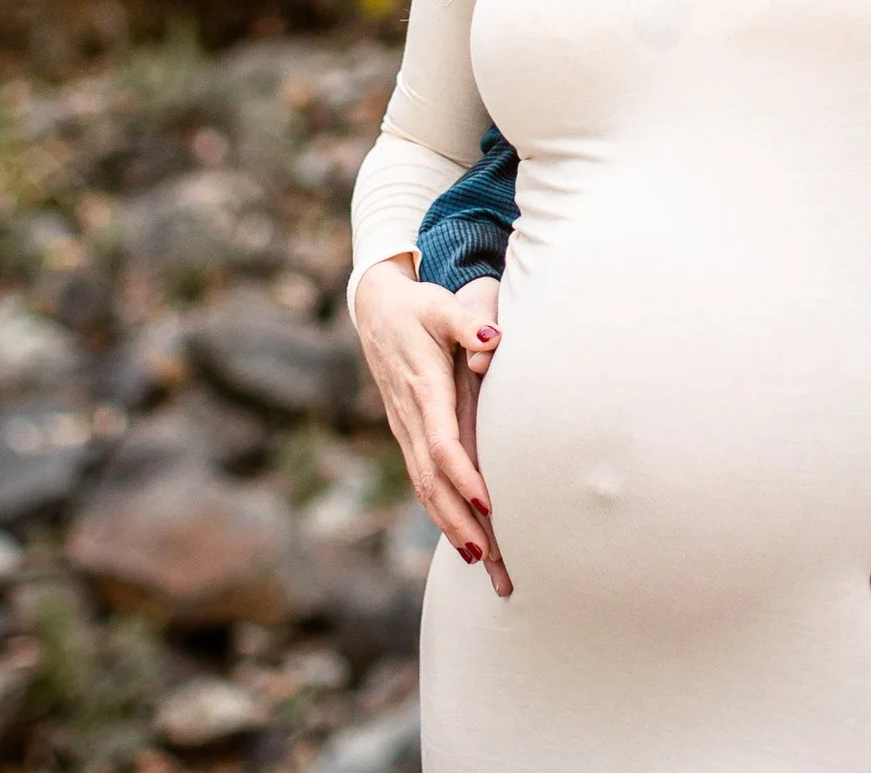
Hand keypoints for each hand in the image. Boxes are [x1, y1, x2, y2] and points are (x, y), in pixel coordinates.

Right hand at [350, 262, 511, 595]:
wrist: (377, 310)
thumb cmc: (418, 308)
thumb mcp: (441, 307)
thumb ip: (467, 322)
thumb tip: (493, 338)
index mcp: (423, 391)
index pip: (442, 443)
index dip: (464, 475)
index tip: (489, 504)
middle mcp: (411, 419)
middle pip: (433, 481)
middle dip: (460, 521)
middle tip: (492, 559)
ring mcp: (406, 430)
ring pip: (426, 488)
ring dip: (452, 526)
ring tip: (484, 562)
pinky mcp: (408, 434)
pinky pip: (423, 480)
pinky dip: (442, 511)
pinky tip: (464, 535)